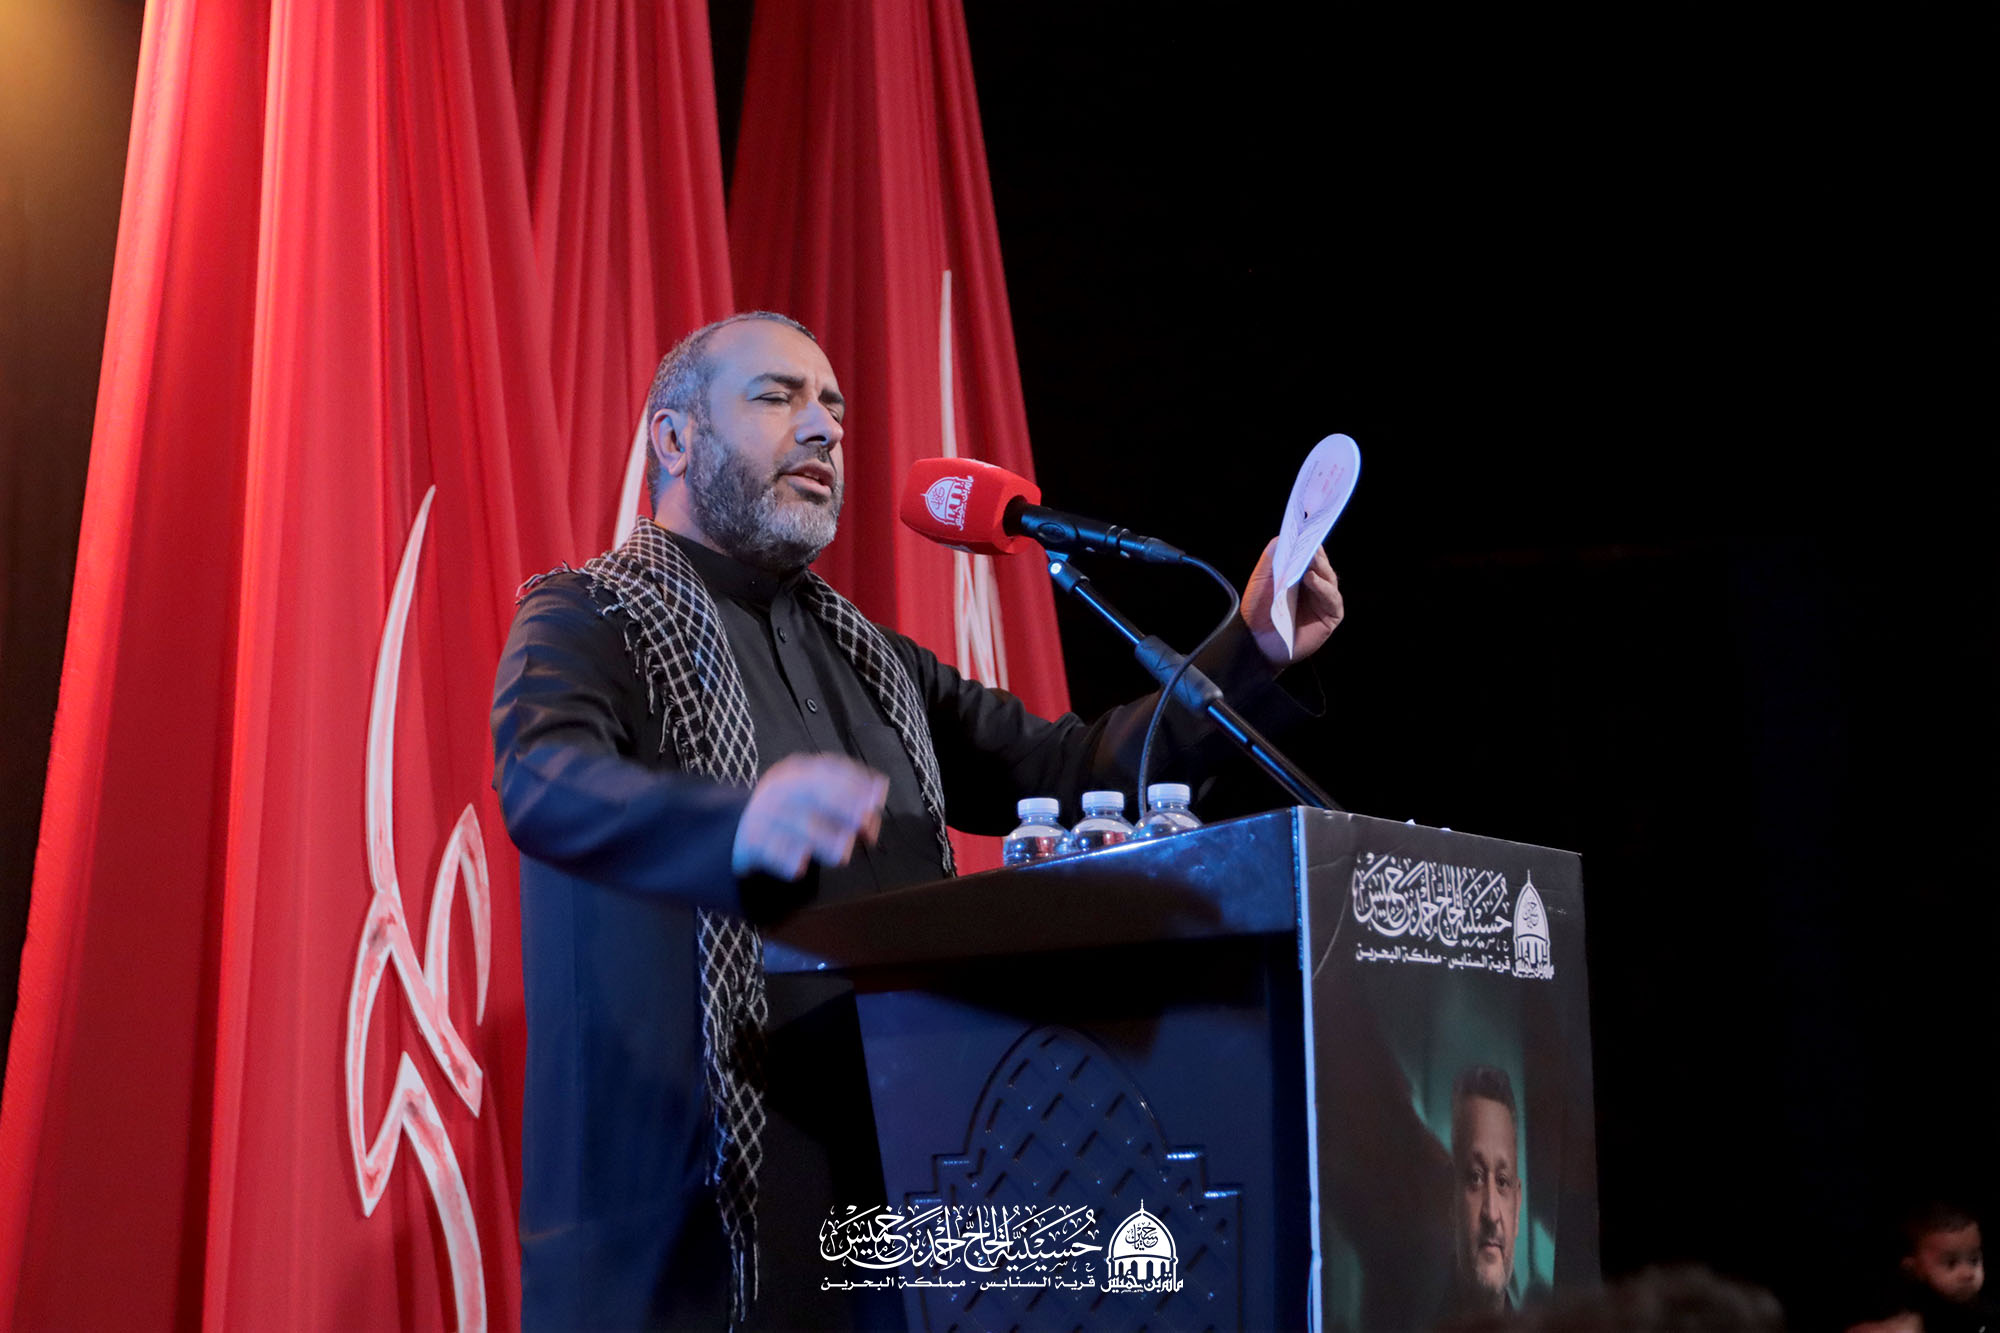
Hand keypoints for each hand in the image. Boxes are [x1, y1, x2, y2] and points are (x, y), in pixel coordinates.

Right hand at [731, 755, 888, 880]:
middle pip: (813, 792)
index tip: (878, 800)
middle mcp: (780, 788)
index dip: (856, 783)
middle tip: (865, 823)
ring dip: (823, 838)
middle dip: (843, 806)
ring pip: (796, 824)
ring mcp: (764, 813)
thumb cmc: (791, 813)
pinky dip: (786, 859)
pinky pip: (770, 850)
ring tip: (843, 854)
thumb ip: (847, 800)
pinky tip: (800, 868)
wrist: (741, 828)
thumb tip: (877, 802)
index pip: (829, 769)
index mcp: (797, 771)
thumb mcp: (814, 798)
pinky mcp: (751, 841)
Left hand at [1242, 537, 1343, 665]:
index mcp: (1300, 574)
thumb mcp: (1261, 580)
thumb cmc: (1258, 611)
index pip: (1309, 554)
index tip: (1305, 527)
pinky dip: (1323, 588)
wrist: (1255, 642)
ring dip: (1320, 568)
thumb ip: (1271, 558)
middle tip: (1309, 541)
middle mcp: (1315, 585)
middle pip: (1321, 564)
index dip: (1308, 541)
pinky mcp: (1330, 616)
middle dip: (1315, 553)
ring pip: (1329, 578)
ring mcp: (1324, 600)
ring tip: (1310, 561)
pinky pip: (1332, 598)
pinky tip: (1311, 579)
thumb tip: (1282, 536)